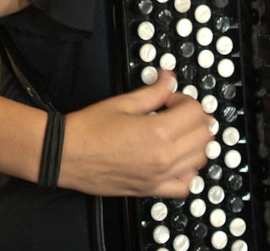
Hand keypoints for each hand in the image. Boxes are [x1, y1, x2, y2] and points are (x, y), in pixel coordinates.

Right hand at [58, 71, 215, 197]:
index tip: (170, 99)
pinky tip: (177, 161)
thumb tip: (168, 80)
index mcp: (158, 132)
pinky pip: (185, 185)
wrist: (65, 155)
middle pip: (204, 135)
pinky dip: (188, 172)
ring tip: (176, 134)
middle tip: (176, 113)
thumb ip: (152, 92)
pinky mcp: (151, 190)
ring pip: (200, 159)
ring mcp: (159, 176)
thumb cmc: (87, 130)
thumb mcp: (121, 103)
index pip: (196, 112)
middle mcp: (164, 157)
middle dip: (194, 119)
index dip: (185, 100)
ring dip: (195, 143)